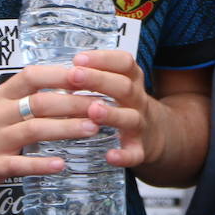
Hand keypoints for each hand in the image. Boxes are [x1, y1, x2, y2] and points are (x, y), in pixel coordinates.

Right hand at [0, 64, 98, 195]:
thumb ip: (26, 97)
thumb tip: (68, 89)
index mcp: (2, 96)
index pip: (34, 76)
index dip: (62, 73)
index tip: (91, 73)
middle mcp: (0, 114)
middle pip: (42, 102)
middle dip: (76, 103)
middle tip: (106, 105)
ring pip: (35, 129)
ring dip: (67, 129)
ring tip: (94, 129)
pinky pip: (18, 164)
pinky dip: (40, 164)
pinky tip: (61, 165)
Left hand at [63, 50, 164, 169]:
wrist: (158, 134)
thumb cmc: (127, 106)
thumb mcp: (119, 85)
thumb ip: (95, 77)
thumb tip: (56, 70)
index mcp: (132, 82)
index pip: (124, 63)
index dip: (103, 59)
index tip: (79, 58)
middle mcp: (138, 100)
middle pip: (124, 87)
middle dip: (99, 80)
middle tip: (74, 75)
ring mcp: (141, 125)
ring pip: (130, 117)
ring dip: (112, 114)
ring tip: (93, 110)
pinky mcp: (140, 149)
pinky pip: (135, 153)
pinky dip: (124, 155)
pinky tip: (110, 156)